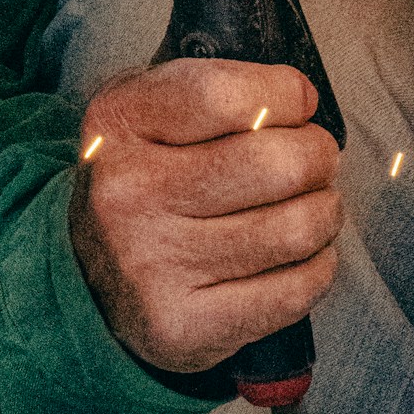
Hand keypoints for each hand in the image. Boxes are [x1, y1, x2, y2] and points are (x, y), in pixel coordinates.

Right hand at [69, 59, 342, 374]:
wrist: (87, 276)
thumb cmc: (146, 176)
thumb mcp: (155, 106)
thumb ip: (223, 86)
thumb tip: (304, 98)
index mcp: (120, 124)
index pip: (227, 95)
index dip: (284, 95)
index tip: (297, 104)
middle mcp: (129, 195)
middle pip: (279, 164)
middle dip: (319, 156)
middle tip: (315, 159)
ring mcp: (153, 267)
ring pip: (296, 229)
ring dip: (325, 211)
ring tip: (312, 204)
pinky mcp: (183, 327)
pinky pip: (293, 292)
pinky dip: (317, 267)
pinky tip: (301, 254)